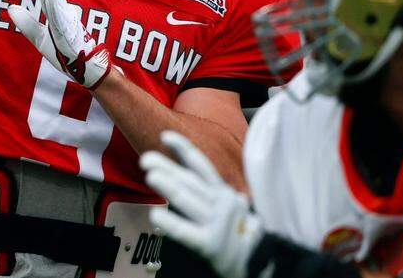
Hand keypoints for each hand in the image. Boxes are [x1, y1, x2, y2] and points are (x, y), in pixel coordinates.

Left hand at [7, 0, 112, 88]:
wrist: (84, 68)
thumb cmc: (63, 51)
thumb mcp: (38, 37)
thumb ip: (26, 23)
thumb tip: (11, 6)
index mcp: (55, 10)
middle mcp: (61, 11)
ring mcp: (64, 21)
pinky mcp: (67, 32)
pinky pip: (59, 18)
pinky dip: (56, 7)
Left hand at [140, 131, 262, 277]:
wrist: (257, 265)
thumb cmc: (234, 236)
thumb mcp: (222, 208)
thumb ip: (203, 192)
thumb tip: (172, 175)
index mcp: (223, 193)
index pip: (201, 166)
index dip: (183, 149)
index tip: (165, 136)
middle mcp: (223, 203)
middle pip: (190, 181)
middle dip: (167, 168)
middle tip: (145, 159)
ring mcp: (218, 223)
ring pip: (188, 200)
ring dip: (169, 186)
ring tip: (151, 176)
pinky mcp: (211, 245)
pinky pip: (187, 232)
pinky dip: (171, 223)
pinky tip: (155, 215)